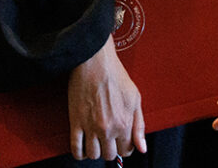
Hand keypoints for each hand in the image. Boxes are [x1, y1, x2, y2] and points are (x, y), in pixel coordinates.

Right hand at [68, 37, 145, 160]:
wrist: (95, 62)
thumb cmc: (116, 76)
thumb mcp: (135, 99)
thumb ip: (139, 126)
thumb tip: (142, 148)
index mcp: (124, 123)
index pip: (126, 151)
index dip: (124, 147)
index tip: (120, 142)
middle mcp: (108, 129)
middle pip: (109, 155)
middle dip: (110, 149)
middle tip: (108, 140)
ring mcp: (90, 127)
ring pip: (93, 154)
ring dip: (95, 151)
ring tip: (95, 142)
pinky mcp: (76, 122)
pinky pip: (76, 148)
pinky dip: (79, 154)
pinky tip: (82, 150)